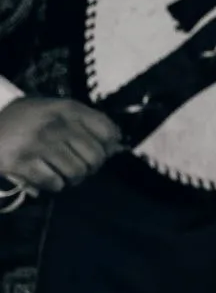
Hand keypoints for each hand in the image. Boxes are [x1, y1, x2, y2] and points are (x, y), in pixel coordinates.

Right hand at [0, 96, 122, 194]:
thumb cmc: (27, 119)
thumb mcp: (55, 110)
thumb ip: (84, 122)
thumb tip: (116, 146)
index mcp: (67, 108)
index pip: (107, 130)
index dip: (109, 146)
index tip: (102, 152)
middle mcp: (55, 124)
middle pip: (95, 157)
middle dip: (90, 167)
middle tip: (80, 167)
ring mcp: (38, 144)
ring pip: (76, 173)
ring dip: (71, 178)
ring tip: (61, 172)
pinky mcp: (21, 163)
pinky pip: (54, 183)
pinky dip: (53, 185)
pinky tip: (45, 176)